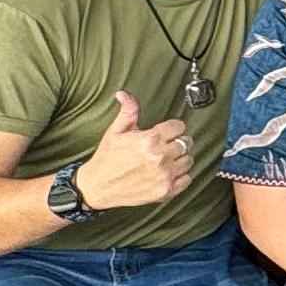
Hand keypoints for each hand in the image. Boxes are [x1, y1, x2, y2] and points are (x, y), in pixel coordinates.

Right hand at [74, 88, 198, 212]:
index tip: (168, 131)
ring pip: (189, 161)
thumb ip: (127, 111)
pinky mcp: (165, 191)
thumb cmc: (106, 158)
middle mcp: (159, 156)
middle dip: (177, 142)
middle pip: (186, 143)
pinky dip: (181, 176)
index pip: (179, 126)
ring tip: (168, 159)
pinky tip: (170, 173)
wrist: (97, 186)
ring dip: (181, 158)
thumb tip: (124, 94)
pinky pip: (187, 180)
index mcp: (149, 139)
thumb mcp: (115, 131)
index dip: (173, 127)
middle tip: (167, 145)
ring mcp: (164, 175)